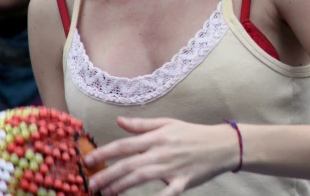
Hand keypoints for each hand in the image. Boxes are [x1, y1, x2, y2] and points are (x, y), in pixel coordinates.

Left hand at [85, 117, 237, 195]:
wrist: (222, 145)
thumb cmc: (193, 134)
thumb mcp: (168, 124)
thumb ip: (142, 125)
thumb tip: (119, 121)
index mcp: (158, 137)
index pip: (125, 145)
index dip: (105, 153)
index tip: (88, 160)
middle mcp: (162, 152)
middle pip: (129, 165)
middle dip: (107, 175)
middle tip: (90, 184)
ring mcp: (172, 168)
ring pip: (140, 178)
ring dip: (120, 187)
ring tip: (105, 193)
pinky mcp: (182, 182)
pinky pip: (166, 193)